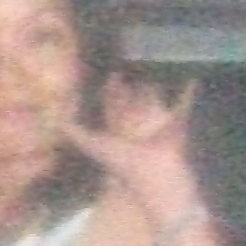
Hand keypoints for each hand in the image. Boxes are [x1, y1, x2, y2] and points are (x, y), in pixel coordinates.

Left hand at [66, 74, 201, 223]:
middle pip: (133, 105)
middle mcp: (136, 130)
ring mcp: (157, 129)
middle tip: (133, 63)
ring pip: (155, 105)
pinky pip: (183, 107)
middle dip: (132, 88)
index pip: (111, 108)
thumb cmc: (128, 166)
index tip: (111, 73)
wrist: (161, 183)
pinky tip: (191, 79)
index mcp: (117, 133)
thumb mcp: (96, 146)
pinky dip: (188, 95)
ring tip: (157, 66)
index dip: (109, 92)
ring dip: (155, 89)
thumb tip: (53, 118)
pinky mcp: (177, 129)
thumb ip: (75, 133)